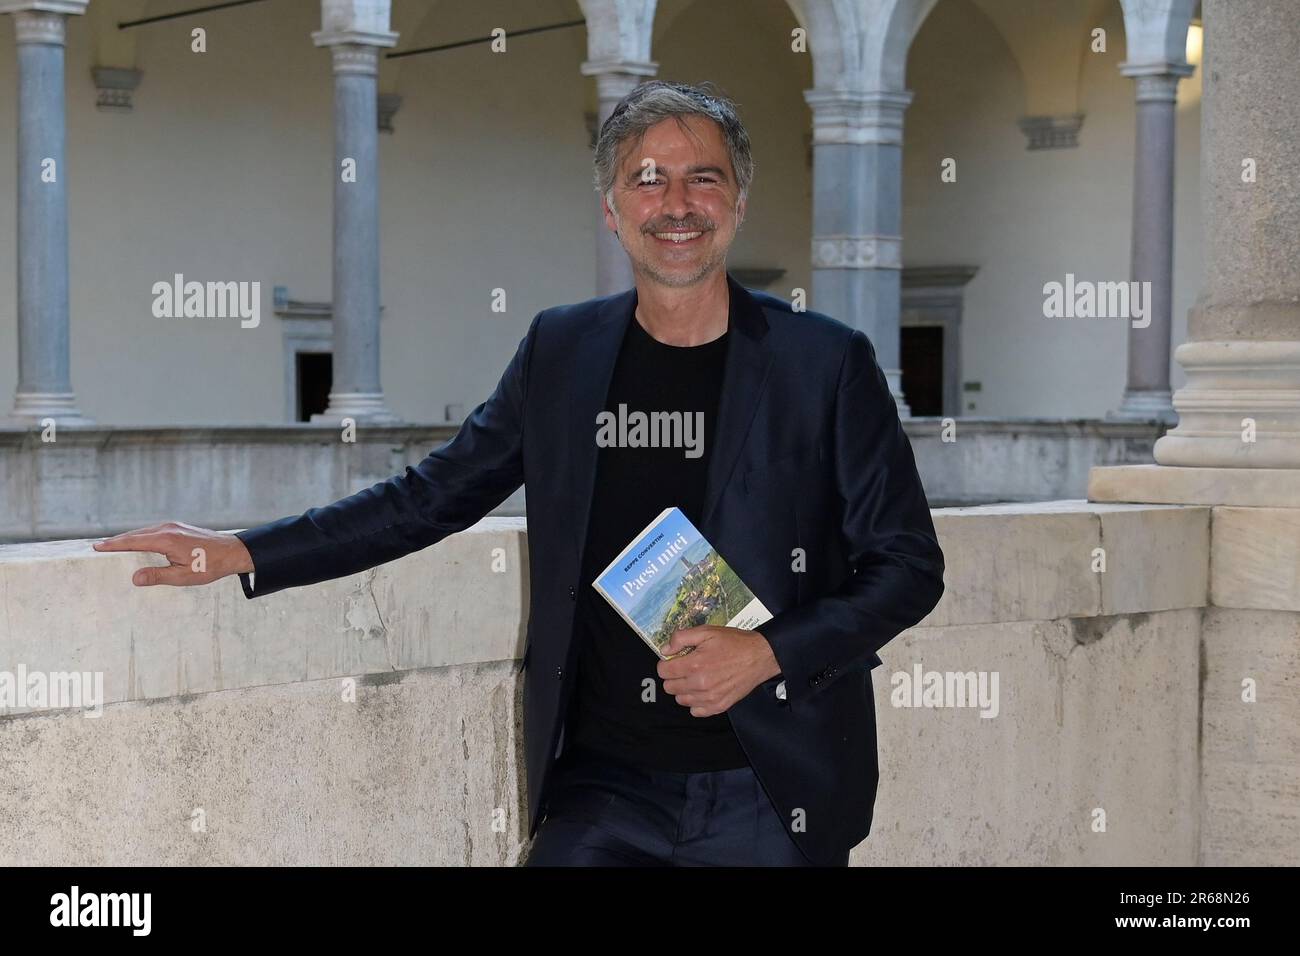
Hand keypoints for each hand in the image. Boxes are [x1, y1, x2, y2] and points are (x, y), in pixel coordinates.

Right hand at [92, 521, 253, 586]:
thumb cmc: (210, 565)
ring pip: (145, 532)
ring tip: (113, 547)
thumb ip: (158, 576)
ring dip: (129, 539)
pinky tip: (138, 544)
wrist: (233, 552)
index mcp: (166, 539)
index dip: (114, 545)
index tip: (97, 547)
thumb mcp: (183, 576)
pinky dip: (142, 537)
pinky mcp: (179, 528)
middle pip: (135, 534)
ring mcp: (174, 526)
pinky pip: (154, 531)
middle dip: (117, 541)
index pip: (133, 541)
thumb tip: (135, 578)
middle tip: (98, 548)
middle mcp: (168, 528)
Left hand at [656, 625, 782, 716]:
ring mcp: (709, 698)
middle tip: (686, 668)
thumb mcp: (707, 632)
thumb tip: (665, 650)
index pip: (663, 671)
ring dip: (684, 689)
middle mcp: (699, 684)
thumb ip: (681, 638)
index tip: (675, 660)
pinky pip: (696, 711)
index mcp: (694, 665)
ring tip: (695, 678)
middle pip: (669, 687)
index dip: (666, 663)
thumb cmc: (734, 643)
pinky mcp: (719, 706)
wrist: (759, 656)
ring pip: (680, 700)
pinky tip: (703, 691)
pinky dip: (696, 702)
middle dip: (673, 676)